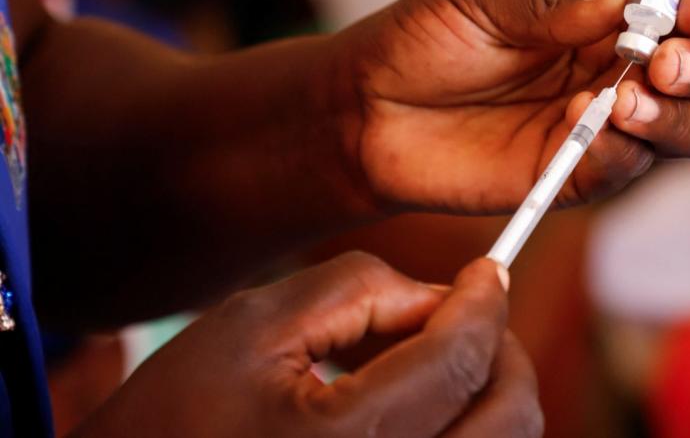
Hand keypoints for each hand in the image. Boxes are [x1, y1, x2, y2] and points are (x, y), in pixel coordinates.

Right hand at [73, 254, 541, 436]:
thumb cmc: (178, 413)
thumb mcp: (253, 324)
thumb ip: (361, 289)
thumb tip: (443, 296)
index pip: (457, 361)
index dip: (483, 302)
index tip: (488, 271)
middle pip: (508, 418)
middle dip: (500, 350)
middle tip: (472, 315)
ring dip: (487, 395)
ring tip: (435, 360)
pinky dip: (465, 431)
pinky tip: (421, 406)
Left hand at [335, 0, 689, 212]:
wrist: (361, 110)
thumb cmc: (422, 39)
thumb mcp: (484, 0)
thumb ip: (558, 4)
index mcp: (603, 20)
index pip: (678, 14)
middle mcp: (613, 73)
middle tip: (668, 63)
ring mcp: (597, 129)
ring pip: (682, 132)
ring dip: (673, 117)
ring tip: (625, 100)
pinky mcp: (569, 179)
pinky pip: (622, 170)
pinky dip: (621, 150)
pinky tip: (586, 123)